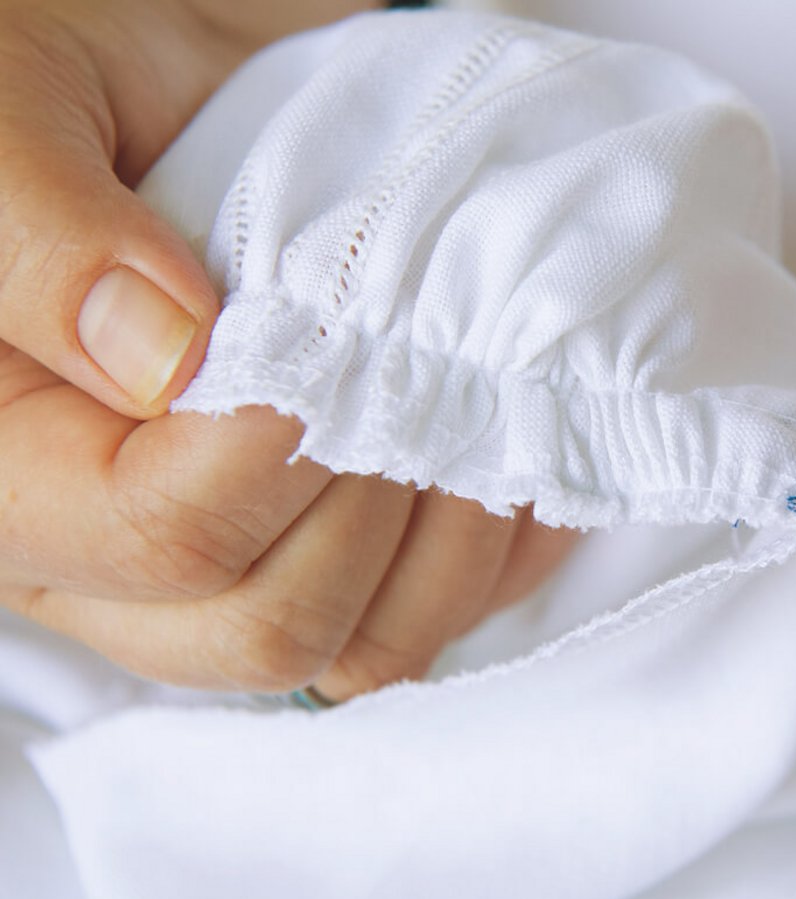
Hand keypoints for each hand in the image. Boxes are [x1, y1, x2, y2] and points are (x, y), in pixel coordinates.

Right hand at [0, 0, 575, 700]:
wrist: (166, 120)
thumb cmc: (66, 111)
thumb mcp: (17, 119)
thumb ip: (48, 240)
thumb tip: (162, 355)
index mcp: (10, 472)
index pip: (163, 535)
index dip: (282, 443)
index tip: (339, 329)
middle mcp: (105, 564)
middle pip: (271, 624)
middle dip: (377, 492)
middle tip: (411, 365)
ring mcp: (220, 583)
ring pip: (361, 650)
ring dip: (452, 531)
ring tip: (470, 405)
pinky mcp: (314, 572)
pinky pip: (427, 620)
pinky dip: (495, 547)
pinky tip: (505, 450)